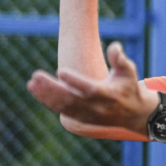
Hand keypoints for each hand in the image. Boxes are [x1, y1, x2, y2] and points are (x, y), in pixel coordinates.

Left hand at [27, 42, 156, 130]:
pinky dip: (47, 101)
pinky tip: (35, 89)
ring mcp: (87, 115)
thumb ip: (120, 59)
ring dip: (45, 95)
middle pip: (70, 99)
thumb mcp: (129, 72)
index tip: (60, 70)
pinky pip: (60, 110)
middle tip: (35, 75)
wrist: (133, 114)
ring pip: (62, 106)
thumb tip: (114, 46)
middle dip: (51, 88)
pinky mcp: (80, 118)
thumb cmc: (128, 86)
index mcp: (108, 95)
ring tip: (32, 82)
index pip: (89, 89)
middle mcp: (96, 108)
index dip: (75, 81)